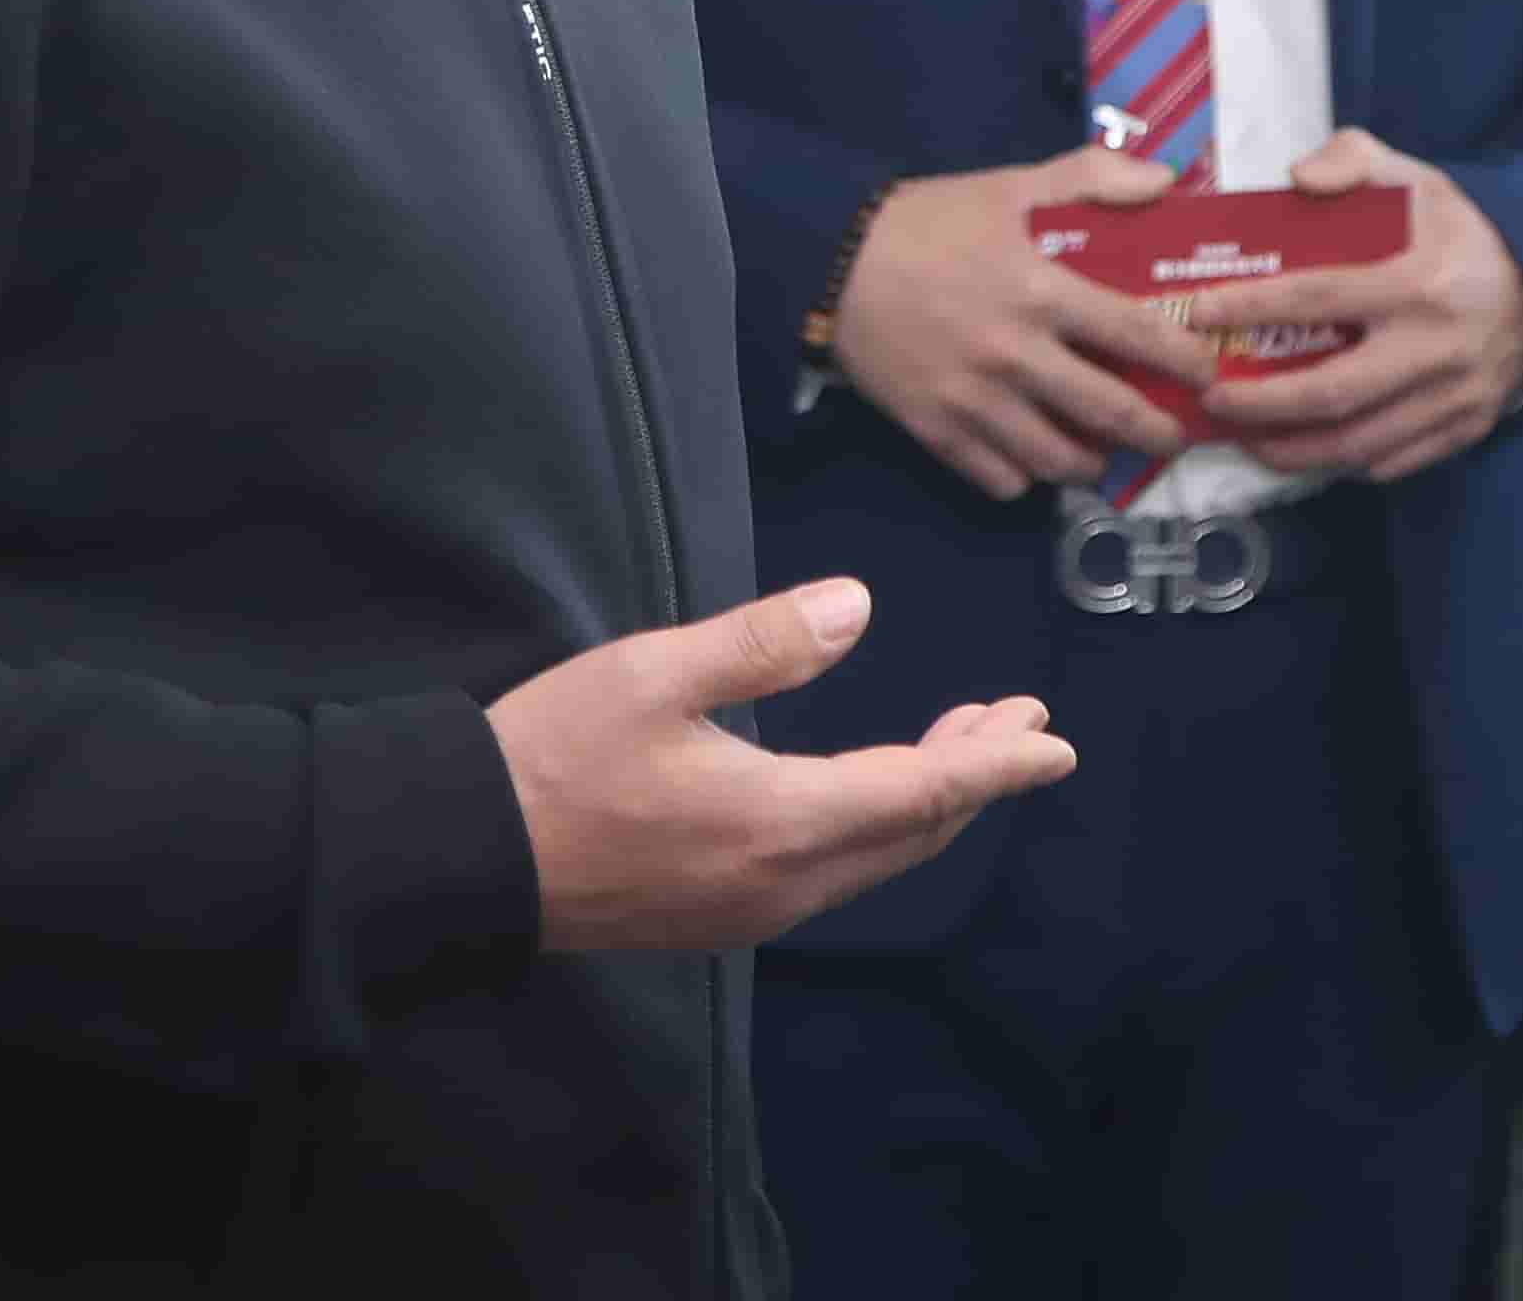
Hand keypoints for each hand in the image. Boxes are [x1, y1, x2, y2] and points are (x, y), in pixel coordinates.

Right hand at [488, 578, 1075, 953]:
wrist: (467, 858)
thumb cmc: (554, 756)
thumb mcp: (654, 673)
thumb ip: (766, 640)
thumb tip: (860, 605)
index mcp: (782, 821)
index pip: (926, 791)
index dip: (998, 763)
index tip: (1056, 740)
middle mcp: (785, 882)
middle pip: (913, 831)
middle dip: (974, 774)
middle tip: (1014, 720)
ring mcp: (752, 909)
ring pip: (876, 859)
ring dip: (926, 799)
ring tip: (956, 741)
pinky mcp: (720, 916)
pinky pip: (834, 875)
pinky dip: (876, 825)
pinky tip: (866, 789)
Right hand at [825, 147, 1229, 501]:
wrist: (831, 259)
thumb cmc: (929, 220)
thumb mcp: (1010, 186)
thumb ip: (1091, 180)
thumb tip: (1166, 183)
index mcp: (1041, 290)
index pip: (1138, 335)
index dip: (1186, 363)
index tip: (1208, 376)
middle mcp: (1015, 354)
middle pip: (1109, 413)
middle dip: (1157, 434)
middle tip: (1175, 437)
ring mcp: (974, 400)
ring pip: (1056, 459)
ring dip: (1093, 464)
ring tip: (1104, 454)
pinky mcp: (936, 430)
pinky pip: (998, 479)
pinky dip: (1026, 477)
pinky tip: (1033, 458)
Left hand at [1161, 132, 1522, 483]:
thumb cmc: (1470, 230)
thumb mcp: (1420, 178)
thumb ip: (1356, 160)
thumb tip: (1296, 177)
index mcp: (1420, 280)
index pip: (1319, 297)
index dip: (1253, 307)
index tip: (1202, 313)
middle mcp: (1437, 346)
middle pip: (1333, 391)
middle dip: (1262, 402)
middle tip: (1212, 396)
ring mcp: (1456, 395)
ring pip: (1360, 442)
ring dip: (1294, 448)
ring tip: (1246, 437)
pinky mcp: (1468, 426)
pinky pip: (1395, 460)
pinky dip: (1344, 462)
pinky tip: (1307, 449)